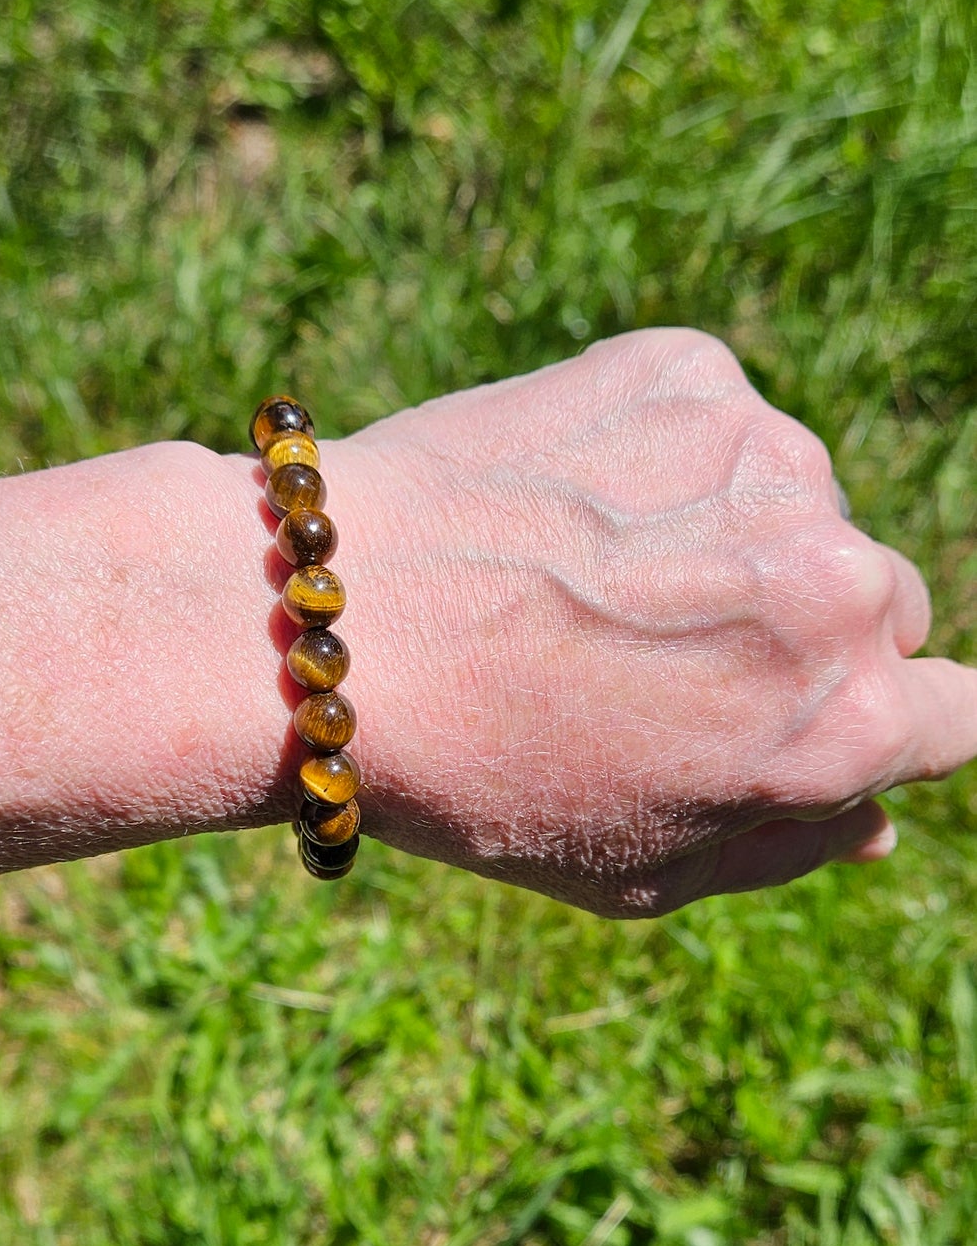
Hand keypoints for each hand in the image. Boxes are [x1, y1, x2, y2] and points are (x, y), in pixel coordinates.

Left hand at [326, 328, 976, 916]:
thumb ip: (786, 844)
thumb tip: (873, 816)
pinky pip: (718, 427)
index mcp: (845, 722)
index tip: (815, 711)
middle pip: (882, 605)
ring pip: (798, 506)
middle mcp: (836, 583)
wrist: (331, 627)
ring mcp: (771, 463)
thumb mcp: (641, 871)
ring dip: (732, 538)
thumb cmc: (481, 778)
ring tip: (590, 580)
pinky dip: (663, 460)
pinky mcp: (692, 374)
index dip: (891, 717)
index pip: (957, 712)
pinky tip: (566, 508)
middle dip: (804, 634)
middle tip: (662, 657)